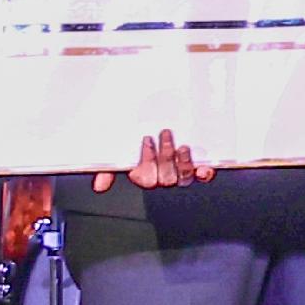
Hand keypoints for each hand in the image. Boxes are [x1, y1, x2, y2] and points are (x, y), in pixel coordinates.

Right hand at [90, 130, 214, 190]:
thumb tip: (99, 186)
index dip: (148, 161)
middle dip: (165, 156)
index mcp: (143, 173)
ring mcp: (179, 171)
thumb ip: (107, 167)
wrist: (156, 118)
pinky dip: (204, 174)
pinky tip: (204, 169)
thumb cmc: (134, 136)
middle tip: (165, 135)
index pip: (145, 178)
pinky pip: (202, 176)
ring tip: (183, 147)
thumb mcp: (117, 150)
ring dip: (183, 164)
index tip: (147, 139)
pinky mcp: (195, 165)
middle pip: (165, 178)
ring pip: (183, 178)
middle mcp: (162, 175)